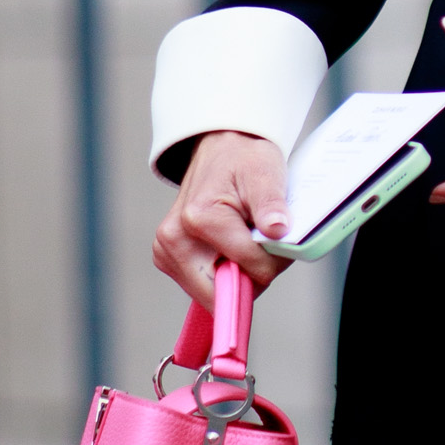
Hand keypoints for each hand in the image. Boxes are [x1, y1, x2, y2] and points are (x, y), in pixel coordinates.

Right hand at [153, 130, 290, 299]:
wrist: (220, 150)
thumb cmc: (244, 160)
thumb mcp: (265, 174)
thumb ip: (272, 205)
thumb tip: (278, 231)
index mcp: (198, 218)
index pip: (248, 269)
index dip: (273, 261)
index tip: (279, 238)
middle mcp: (173, 239)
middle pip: (223, 294)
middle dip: (249, 276)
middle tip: (261, 243)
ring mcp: (165, 252)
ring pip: (213, 294)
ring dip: (237, 275)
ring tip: (244, 239)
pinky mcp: (166, 259)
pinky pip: (204, 287)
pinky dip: (223, 273)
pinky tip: (229, 246)